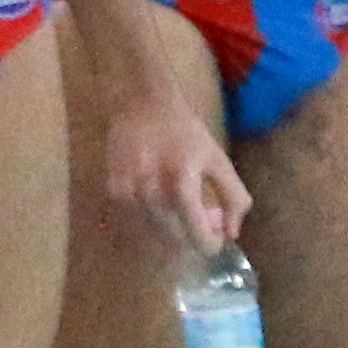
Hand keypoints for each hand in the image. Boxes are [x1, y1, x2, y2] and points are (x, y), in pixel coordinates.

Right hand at [105, 87, 248, 249]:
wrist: (143, 103)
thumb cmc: (186, 132)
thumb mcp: (218, 159)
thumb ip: (233, 197)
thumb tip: (231, 234)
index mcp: (182, 179)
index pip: (195, 232)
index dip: (208, 245)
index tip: (216, 242)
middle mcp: (152, 188)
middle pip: (174, 237)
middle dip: (192, 235)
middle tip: (203, 220)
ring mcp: (129, 190)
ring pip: (154, 233)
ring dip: (172, 230)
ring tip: (183, 209)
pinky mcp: (114, 189)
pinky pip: (136, 221)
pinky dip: (152, 220)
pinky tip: (161, 202)